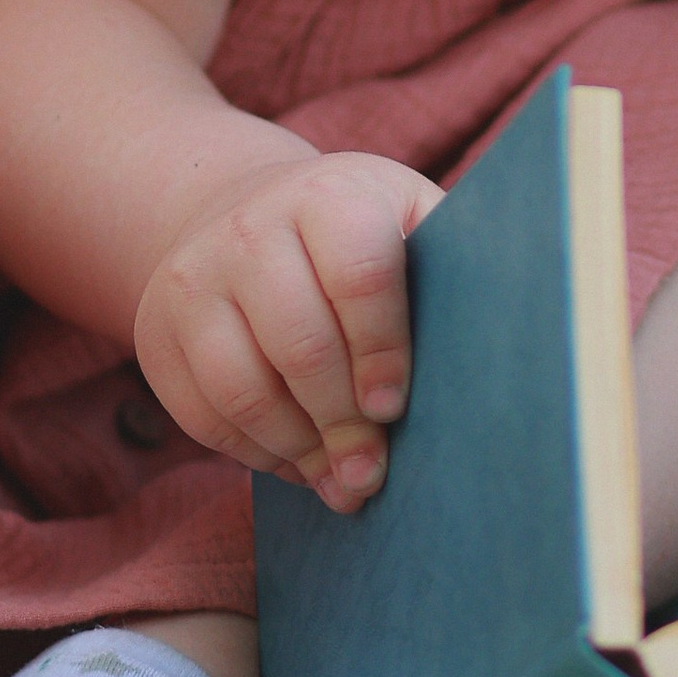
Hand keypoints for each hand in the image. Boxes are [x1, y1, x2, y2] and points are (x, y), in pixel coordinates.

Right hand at [133, 149, 444, 509]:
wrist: (238, 210)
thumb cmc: (356, 232)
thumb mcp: (406, 218)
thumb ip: (452, 266)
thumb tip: (521, 341)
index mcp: (331, 197)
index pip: (359, 275)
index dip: (383, 350)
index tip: (396, 406)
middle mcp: (251, 229)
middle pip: (299, 344)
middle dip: (343, 422)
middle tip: (373, 473)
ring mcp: (194, 280)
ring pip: (242, 388)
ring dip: (299, 448)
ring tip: (342, 479)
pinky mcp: (156, 332)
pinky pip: (203, 414)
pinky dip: (254, 453)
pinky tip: (297, 464)